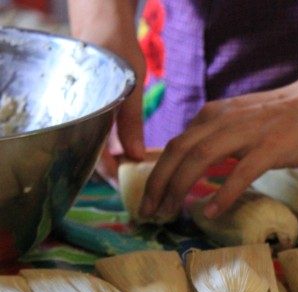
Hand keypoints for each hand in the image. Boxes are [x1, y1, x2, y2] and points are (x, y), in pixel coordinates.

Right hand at [68, 0, 145, 183]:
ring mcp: (86, 110)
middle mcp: (80, 115)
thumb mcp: (129, 86)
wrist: (102, 19)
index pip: (94, 158)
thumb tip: (135, 157)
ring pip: (98, 144)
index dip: (112, 176)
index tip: (130, 189)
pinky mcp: (93, 105)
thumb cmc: (115, 48)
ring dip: (116, 158)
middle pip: (94, 155)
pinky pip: (101, 130)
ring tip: (138, 171)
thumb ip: (130, 122)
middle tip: (139, 184)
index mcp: (85, 114)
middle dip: (116, 171)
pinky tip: (132, 149)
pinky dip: (115, 142)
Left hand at [139, 81, 297, 219]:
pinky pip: (240, 172)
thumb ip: (220, 137)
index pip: (175, 144)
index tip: (149, 200)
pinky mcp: (272, 146)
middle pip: (178, 151)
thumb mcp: (243, 121)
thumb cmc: (288, 116)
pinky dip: (222, 193)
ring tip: (170, 214)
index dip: (156, 173)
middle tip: (148, 213)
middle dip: (158, 183)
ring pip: (200, 158)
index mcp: (215, 115)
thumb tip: (197, 167)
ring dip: (179, 188)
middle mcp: (225, 120)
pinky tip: (210, 211)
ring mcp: (248, 132)